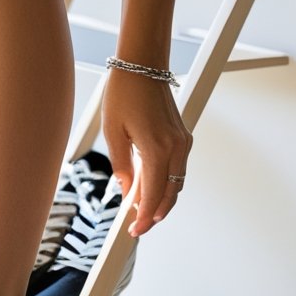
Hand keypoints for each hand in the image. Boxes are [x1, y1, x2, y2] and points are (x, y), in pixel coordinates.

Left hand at [102, 70, 191, 236]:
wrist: (143, 65)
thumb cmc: (124, 93)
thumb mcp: (113, 133)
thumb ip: (122, 167)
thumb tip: (127, 193)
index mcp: (157, 148)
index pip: (154, 194)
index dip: (145, 217)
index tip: (134, 231)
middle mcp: (176, 147)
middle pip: (170, 193)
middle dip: (156, 214)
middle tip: (138, 227)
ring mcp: (182, 141)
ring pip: (177, 182)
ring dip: (162, 199)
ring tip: (141, 210)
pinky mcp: (182, 136)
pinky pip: (177, 168)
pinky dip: (166, 182)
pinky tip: (148, 188)